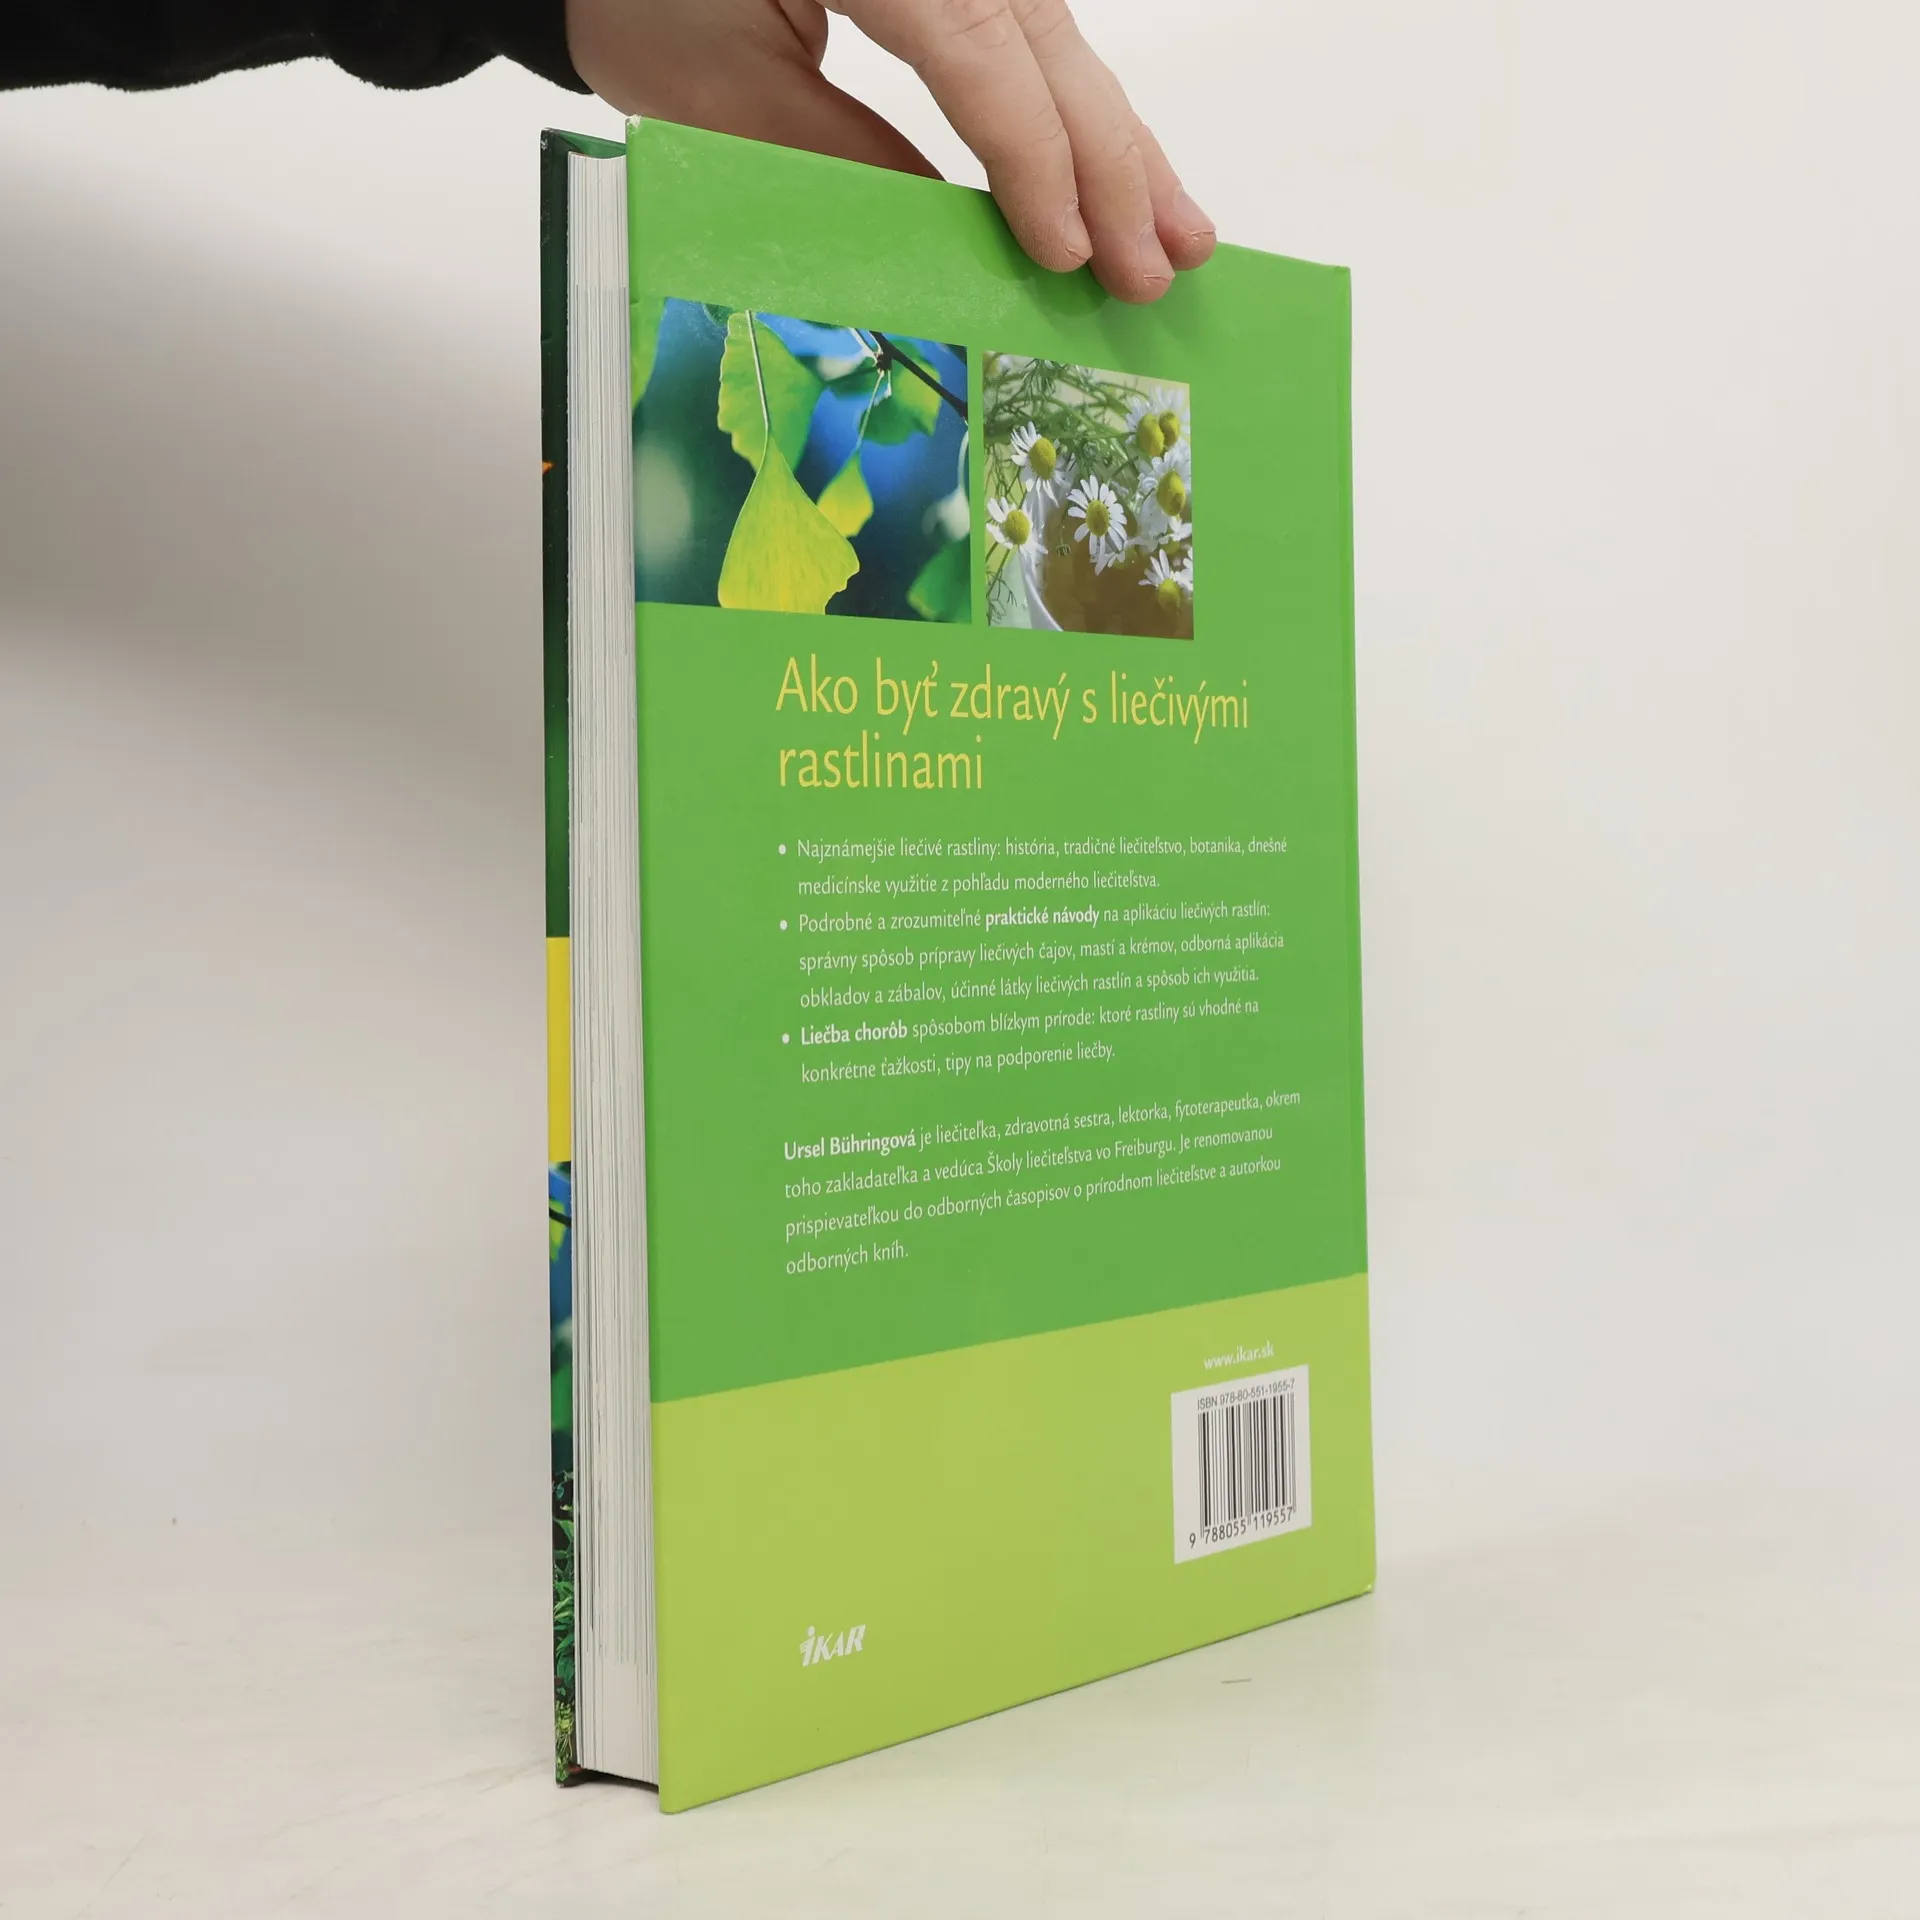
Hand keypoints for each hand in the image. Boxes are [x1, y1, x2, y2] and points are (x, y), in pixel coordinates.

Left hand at [565, 0, 1215, 302]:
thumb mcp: (721, 92)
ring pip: (1061, 40)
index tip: (1070, 255)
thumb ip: (843, 160)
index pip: (982, 52)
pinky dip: (1085, 113)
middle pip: (1043, 42)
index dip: (1034, 160)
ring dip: (1125, 145)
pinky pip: (1038, 39)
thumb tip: (957, 245)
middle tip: (1153, 270)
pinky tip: (1133, 176)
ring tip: (1181, 236)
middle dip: (1110, 164)